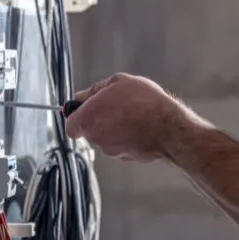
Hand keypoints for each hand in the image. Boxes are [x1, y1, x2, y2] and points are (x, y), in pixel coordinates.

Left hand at [66, 73, 206, 161]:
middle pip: (90, 131)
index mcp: (88, 119)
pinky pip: (122, 145)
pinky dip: (128, 138)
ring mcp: (112, 150)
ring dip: (115, 128)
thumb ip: (95, 90)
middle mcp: (96, 138)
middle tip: (116, 106)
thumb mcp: (118, 82)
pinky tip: (140, 126)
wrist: (168, 126)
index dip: (77, 116)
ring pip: (107, 138)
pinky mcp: (127, 157)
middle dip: (100, 119)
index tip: (86, 108)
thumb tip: (83, 96)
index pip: (70, 125)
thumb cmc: (143, 103)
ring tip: (133, 114)